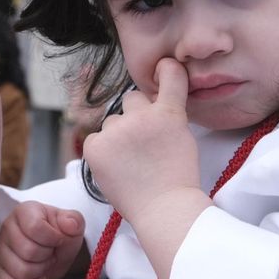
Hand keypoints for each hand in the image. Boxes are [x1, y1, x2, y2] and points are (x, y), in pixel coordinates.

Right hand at [0, 201, 85, 278]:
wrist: (54, 252)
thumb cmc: (60, 234)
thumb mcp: (72, 224)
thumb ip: (74, 220)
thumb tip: (70, 225)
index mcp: (24, 211)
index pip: (34, 227)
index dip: (52, 238)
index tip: (58, 239)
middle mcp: (7, 228)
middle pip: (28, 251)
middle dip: (47, 256)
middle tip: (50, 252)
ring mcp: (1, 251)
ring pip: (20, 271)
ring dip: (39, 272)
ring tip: (43, 263)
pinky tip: (36, 277)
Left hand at [82, 58, 199, 220]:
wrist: (165, 210)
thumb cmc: (178, 181)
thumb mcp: (183, 139)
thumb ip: (168, 118)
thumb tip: (151, 106)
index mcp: (169, 114)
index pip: (170, 74)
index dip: (166, 69)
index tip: (163, 68)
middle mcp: (142, 116)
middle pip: (132, 100)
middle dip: (135, 115)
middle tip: (142, 143)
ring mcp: (117, 131)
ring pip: (112, 122)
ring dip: (117, 136)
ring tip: (130, 163)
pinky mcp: (95, 146)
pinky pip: (95, 139)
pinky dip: (101, 152)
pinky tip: (116, 168)